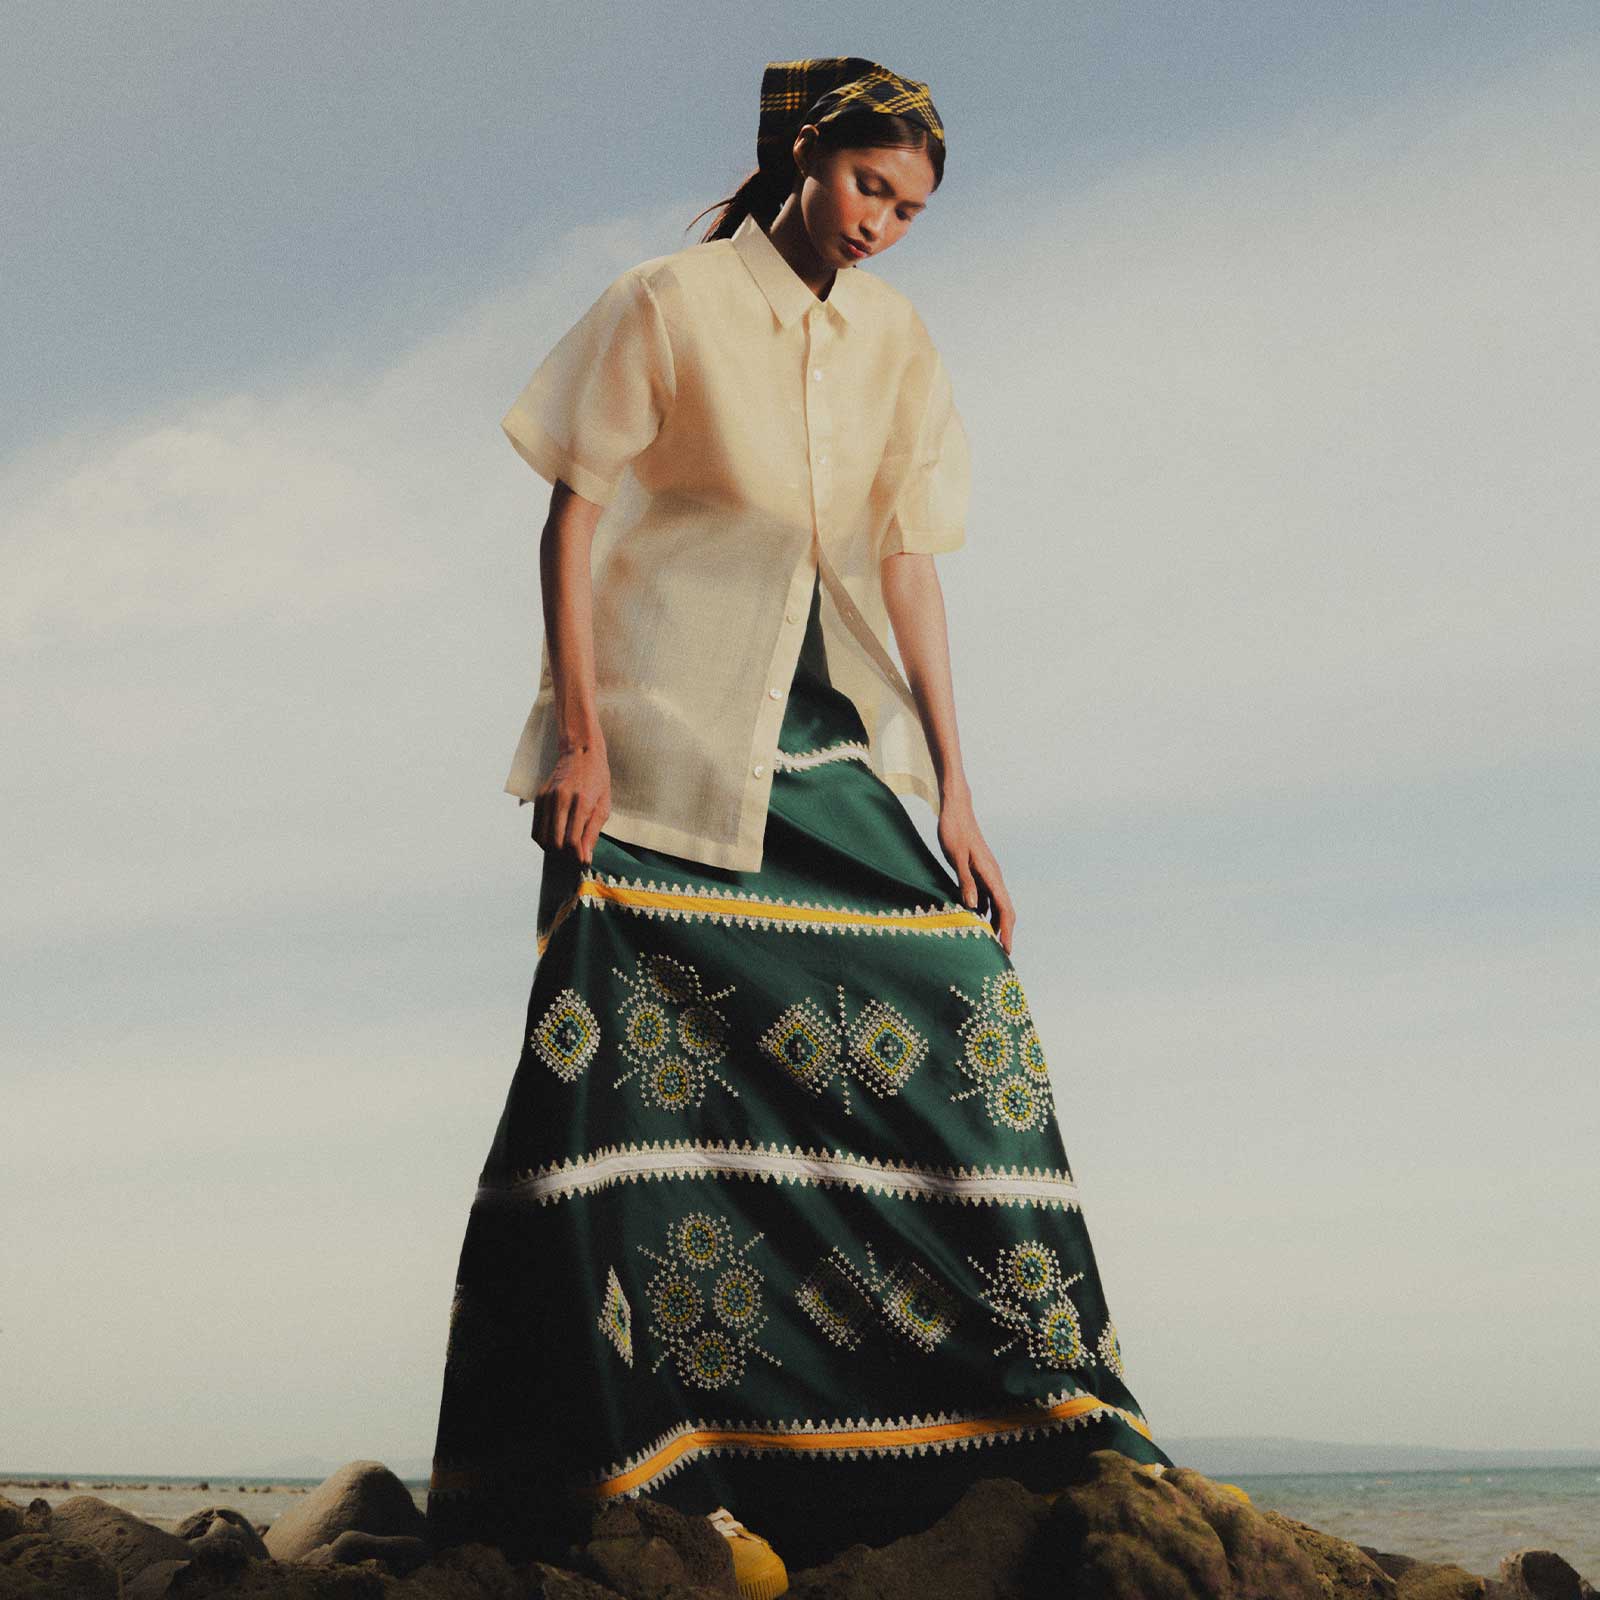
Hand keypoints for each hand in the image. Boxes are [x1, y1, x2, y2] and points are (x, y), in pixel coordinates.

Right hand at [531, 743, 610, 864]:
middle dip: (566, 856)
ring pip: (542, 838)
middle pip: (556, 842)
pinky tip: (554, 840)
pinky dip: (543, 840)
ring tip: (565, 850)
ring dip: (553, 850)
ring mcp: (547, 798)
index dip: (578, 857)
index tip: (583, 862)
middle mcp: (561, 800)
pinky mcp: (538, 798)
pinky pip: (535, 829)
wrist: (580, 752)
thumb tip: (585, 858)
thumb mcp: (604, 805)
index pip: (573, 841)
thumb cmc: (597, 779)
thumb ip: (593, 832)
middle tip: (575, 857)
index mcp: (581, 802)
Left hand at [937, 790, 1015, 953]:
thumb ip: (965, 881)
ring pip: (996, 905)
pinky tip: (975, 921)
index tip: (1005, 951)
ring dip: (994, 924)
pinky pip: (986, 897)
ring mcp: (987, 874)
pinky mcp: (978, 871)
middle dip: (1004, 932)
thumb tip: (974, 907)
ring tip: (987, 943)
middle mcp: (993, 876)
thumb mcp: (956, 857)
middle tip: (999, 954)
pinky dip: (984, 912)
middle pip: (1005, 910)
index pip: (1005, 909)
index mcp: (991, 874)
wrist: (955, 809)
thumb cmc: (954, 830)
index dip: (1006, 931)